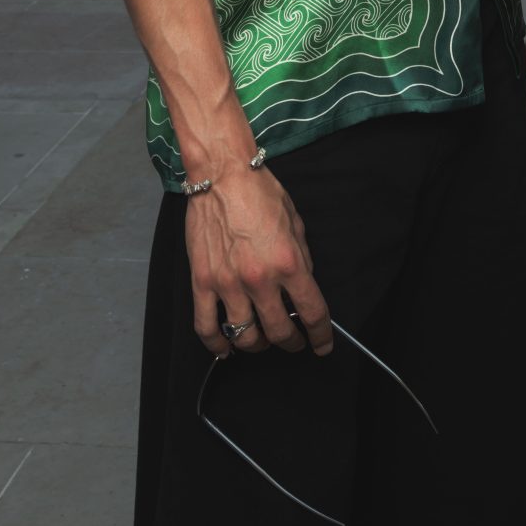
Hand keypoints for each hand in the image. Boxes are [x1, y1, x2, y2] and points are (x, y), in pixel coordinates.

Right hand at [185, 166, 333, 360]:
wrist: (222, 176)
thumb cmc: (261, 193)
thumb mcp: (296, 223)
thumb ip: (301, 259)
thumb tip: (301, 287)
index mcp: (288, 262)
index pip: (312, 312)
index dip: (321, 335)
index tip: (322, 345)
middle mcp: (259, 279)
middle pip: (279, 331)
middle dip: (291, 343)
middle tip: (294, 342)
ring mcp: (228, 284)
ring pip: (245, 336)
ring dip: (258, 345)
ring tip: (262, 341)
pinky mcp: (202, 282)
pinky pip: (206, 327)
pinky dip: (216, 345)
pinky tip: (226, 349)